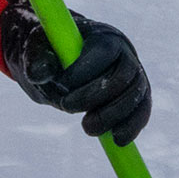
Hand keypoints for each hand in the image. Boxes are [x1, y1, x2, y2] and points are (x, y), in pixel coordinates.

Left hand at [0, 4, 151, 143]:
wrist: (63, 63)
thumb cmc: (51, 54)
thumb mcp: (37, 53)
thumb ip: (37, 61)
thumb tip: (38, 74)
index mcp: (103, 36)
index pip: (104, 52)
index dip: (85, 71)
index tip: (62, 86)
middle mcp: (124, 53)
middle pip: (123, 76)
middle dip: (97, 97)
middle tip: (68, 108)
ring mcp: (134, 75)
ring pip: (136, 95)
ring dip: (114, 116)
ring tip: (87, 128)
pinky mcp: (136, 95)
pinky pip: (142, 110)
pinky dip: (132, 126)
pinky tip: (119, 140)